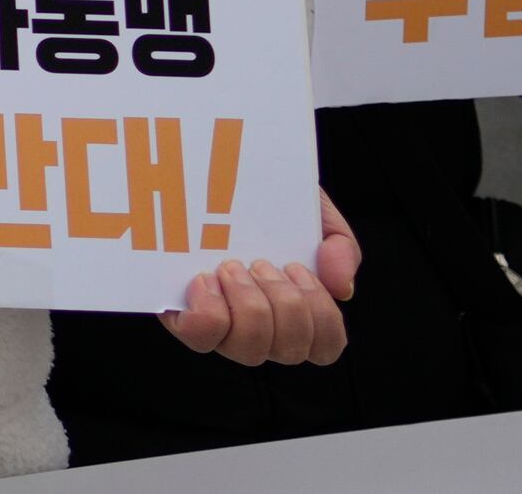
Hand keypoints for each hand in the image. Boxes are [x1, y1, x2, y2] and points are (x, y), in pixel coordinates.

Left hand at [166, 194, 355, 364]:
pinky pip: (201, 337)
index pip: (325, 347)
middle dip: (284, 304)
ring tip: (232, 266)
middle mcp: (258, 328)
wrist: (206, 170)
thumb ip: (341, 245)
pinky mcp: (179, 316)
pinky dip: (210, 312)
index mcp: (291, 311)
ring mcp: (219, 327)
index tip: (296, 268)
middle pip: (289, 351)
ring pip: (249, 350)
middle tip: (261, 263)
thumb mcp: (313, 211)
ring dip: (249, 305)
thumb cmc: (264, 200)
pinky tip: (205, 279)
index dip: (321, 317)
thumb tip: (342, 289)